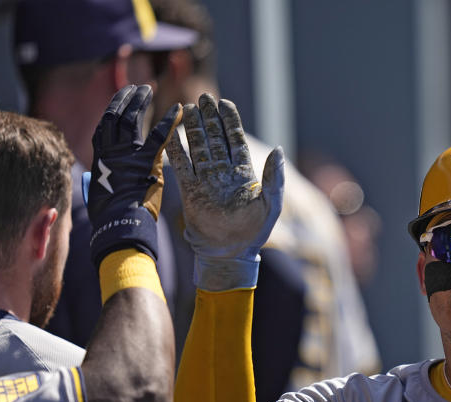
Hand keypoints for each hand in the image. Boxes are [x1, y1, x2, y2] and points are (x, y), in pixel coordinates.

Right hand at [88, 84, 180, 266]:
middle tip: (137, 89)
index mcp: (100, 158)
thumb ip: (94, 183)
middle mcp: (110, 151)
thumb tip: (88, 179)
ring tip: (148, 90)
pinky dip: (169, 121)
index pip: (104, 127)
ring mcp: (127, 154)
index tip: (120, 101)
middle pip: (116, 116)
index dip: (112, 111)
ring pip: (132, 119)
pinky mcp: (145, 162)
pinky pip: (159, 136)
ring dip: (140, 102)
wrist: (119, 225)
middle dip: (125, 99)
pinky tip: (178, 110)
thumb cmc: (109, 218)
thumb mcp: (96, 197)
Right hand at [165, 93, 283, 291]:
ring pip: (198, 148)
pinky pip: (181, 167)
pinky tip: (171, 134)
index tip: (224, 103)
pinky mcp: (190, 191)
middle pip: (215, 139)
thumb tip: (279, 148)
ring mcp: (206, 180)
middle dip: (209, 118)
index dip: (230, 121)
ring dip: (192, 129)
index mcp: (244, 173)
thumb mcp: (270, 204)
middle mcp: (224, 172)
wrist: (231, 253)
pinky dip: (176, 150)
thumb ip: (273, 177)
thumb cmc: (255, 232)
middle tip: (203, 98)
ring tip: (186, 108)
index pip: (236, 140)